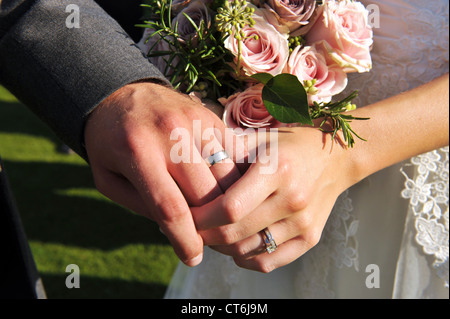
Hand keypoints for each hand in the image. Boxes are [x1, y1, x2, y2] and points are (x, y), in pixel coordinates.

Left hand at [84, 82, 240, 265]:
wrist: (121, 94)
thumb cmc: (110, 142)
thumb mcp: (108, 179)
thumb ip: (141, 205)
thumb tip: (178, 228)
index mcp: (137, 151)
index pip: (170, 207)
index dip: (185, 239)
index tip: (192, 256)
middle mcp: (171, 134)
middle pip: (206, 193)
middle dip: (209, 223)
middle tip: (205, 235)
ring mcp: (195, 122)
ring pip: (226, 175)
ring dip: (225, 201)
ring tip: (217, 214)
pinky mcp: (210, 117)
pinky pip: (233, 154)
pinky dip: (233, 175)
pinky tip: (224, 186)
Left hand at [192, 126, 356, 272]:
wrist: (335, 157)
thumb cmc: (288, 144)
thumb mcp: (257, 139)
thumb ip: (225, 151)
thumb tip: (188, 167)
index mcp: (277, 169)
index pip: (229, 208)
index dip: (201, 217)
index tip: (186, 215)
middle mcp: (293, 199)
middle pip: (236, 233)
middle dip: (205, 235)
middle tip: (190, 229)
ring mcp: (304, 222)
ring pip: (248, 251)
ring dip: (221, 248)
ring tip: (210, 234)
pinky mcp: (310, 238)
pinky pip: (268, 262)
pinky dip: (244, 259)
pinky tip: (234, 246)